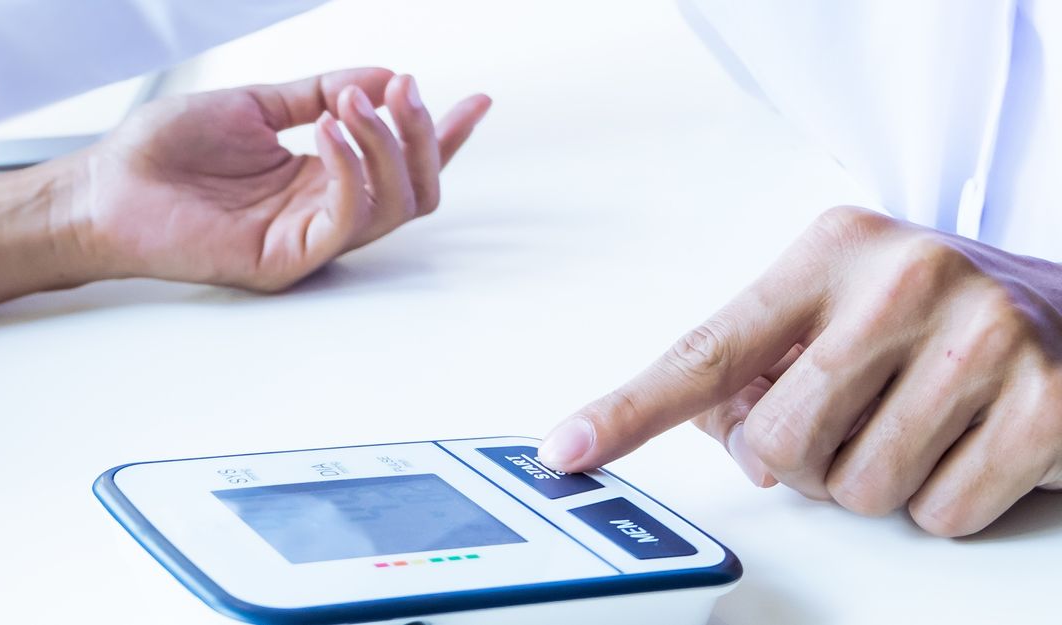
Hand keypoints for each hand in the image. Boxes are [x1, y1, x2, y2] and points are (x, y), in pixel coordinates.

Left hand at [63, 68, 489, 291]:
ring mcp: (303, 241)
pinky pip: (343, 221)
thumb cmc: (160, 154)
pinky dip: (350, 170)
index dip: (443, 136)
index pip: (398, 164)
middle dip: (422, 137)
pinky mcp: (282, 261)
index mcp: (316, 179)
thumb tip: (381, 76)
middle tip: (405, 91)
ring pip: (390, 207)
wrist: (103, 188)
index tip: (476, 101)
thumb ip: (320, 92)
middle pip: (412, 192)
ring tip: (354, 103)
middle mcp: (317, 213)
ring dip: (386, 146)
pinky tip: (331, 131)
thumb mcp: (256, 103)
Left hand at [539, 206, 1061, 536]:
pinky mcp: (1046, 405)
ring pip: (858, 490)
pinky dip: (946, 503)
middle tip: (851, 427)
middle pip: (778, 444)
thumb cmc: (939, 314)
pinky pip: (938, 514)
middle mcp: (905, 280)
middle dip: (802, 463)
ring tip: (921, 425)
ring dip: (878, 484)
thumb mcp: (841, 308)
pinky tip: (973, 445)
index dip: (629, 410)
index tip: (567, 449)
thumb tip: (703, 427)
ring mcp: (982, 339)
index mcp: (834, 251)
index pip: (708, 349)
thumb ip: (757, 365)